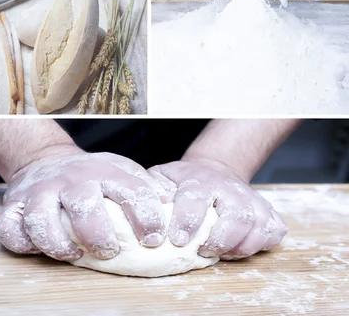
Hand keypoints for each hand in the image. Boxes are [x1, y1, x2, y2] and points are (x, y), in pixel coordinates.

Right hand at [0, 148, 172, 260]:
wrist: (45, 160)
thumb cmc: (90, 175)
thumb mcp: (119, 172)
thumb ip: (145, 188)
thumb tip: (175, 207)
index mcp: (101, 172)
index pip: (129, 190)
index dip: (145, 215)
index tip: (154, 238)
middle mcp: (70, 180)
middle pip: (82, 204)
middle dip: (98, 233)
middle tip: (109, 251)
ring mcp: (39, 192)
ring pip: (41, 218)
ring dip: (57, 242)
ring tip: (72, 254)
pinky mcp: (15, 205)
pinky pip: (9, 227)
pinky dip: (20, 242)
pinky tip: (35, 248)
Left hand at [149, 158, 287, 259]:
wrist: (213, 170)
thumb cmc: (184, 181)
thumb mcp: (163, 177)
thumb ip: (154, 190)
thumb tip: (148, 205)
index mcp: (200, 180)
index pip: (197, 198)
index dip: (188, 220)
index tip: (178, 239)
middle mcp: (230, 188)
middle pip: (237, 215)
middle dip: (221, 239)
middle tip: (204, 252)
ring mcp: (252, 200)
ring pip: (259, 225)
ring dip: (241, 246)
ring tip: (221, 253)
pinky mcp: (268, 212)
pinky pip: (275, 231)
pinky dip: (262, 243)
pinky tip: (242, 247)